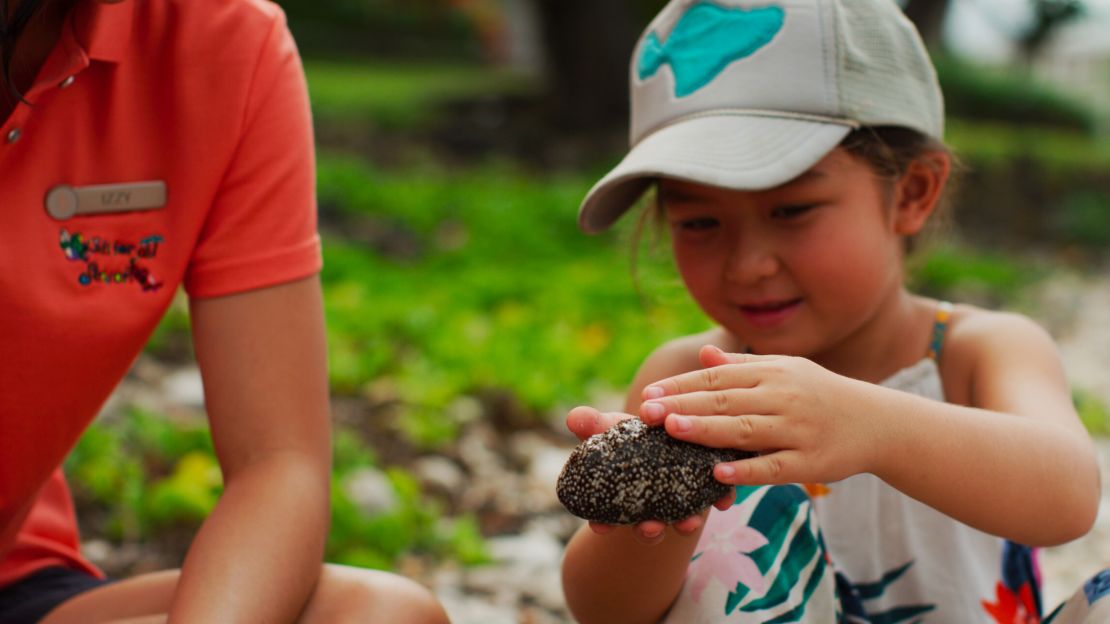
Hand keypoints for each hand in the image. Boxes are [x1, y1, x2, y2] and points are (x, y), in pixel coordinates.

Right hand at [566, 406, 733, 543]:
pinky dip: (718, 500)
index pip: (606, 517)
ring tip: (688, 523)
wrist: (670, 422)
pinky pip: (713, 499)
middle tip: (649, 527)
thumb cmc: (630, 431)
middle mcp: (651, 506)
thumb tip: (573, 418)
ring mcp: (679, 500)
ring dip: (684, 524)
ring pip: (681, 520)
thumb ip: (593, 424)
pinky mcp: (706, 487)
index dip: (602, 524)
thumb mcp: (610, 425)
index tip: (600, 526)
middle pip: (647, 527)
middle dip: (648, 531)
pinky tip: (723, 500)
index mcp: (623, 497)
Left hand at [638, 345, 883, 485]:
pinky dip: (745, 471)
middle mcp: (782, 398)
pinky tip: (717, 473)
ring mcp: (796, 430)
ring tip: (672, 431)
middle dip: (682, 406)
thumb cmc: (821, 395)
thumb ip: (742, 367)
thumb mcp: (785, 371)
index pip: (717, 378)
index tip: (649, 394)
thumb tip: (702, 356)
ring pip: (744, 431)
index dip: (680, 386)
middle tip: (646, 412)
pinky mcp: (809, 462)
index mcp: (772, 374)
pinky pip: (773, 468)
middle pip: (724, 402)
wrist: (878, 422)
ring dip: (706, 431)